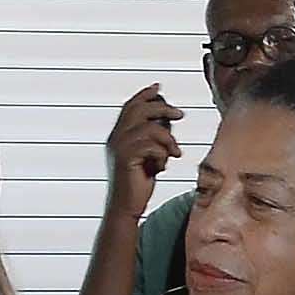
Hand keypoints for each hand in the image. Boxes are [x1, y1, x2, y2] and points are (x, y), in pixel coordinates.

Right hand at [104, 85, 183, 209]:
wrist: (126, 207)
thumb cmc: (138, 183)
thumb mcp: (149, 155)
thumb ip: (153, 137)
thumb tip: (168, 117)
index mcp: (119, 135)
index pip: (130, 106)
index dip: (144, 95)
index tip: (158, 87)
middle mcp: (116, 138)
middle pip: (140, 109)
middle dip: (162, 109)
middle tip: (179, 115)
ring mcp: (119, 147)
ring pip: (150, 128)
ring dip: (167, 141)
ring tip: (172, 154)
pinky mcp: (126, 158)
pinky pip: (152, 146)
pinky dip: (162, 155)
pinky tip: (161, 167)